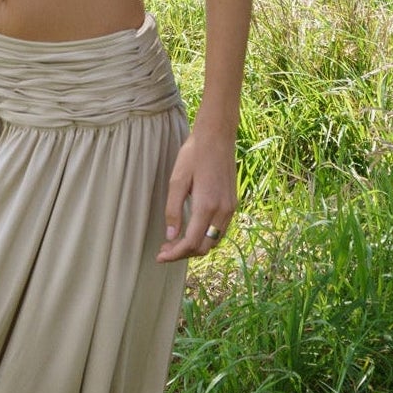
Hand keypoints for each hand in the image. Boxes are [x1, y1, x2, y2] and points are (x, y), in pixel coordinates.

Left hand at [157, 126, 236, 262]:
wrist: (217, 136)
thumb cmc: (194, 154)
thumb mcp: (177, 181)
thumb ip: (173, 211)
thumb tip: (171, 237)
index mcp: (207, 205)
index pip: (191, 243)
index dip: (174, 254)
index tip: (160, 257)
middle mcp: (223, 211)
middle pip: (204, 247)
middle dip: (183, 253)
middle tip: (164, 250)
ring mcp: (230, 208)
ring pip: (214, 241)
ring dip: (195, 247)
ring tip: (175, 243)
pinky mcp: (232, 203)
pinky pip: (220, 231)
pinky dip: (206, 237)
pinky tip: (192, 231)